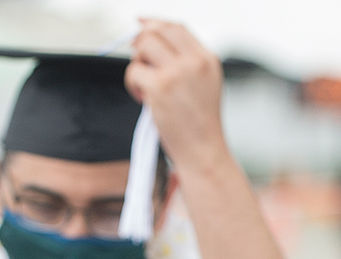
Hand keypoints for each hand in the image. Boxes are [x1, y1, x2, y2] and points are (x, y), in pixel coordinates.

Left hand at [126, 19, 228, 172]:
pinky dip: (132, 83)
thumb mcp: (202, 85)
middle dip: (141, 43)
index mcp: (208, 59)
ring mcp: (179, 72)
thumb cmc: (198, 125)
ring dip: (136, 63)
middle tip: (139, 63)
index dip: (154, 24)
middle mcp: (196, 62)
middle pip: (157, 30)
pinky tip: (143, 99)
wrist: (204, 152)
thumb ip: (183, 62)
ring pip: (143, 45)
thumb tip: (147, 36)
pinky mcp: (161, 87)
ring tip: (144, 85)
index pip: (177, 27)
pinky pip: (134, 70)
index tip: (139, 28)